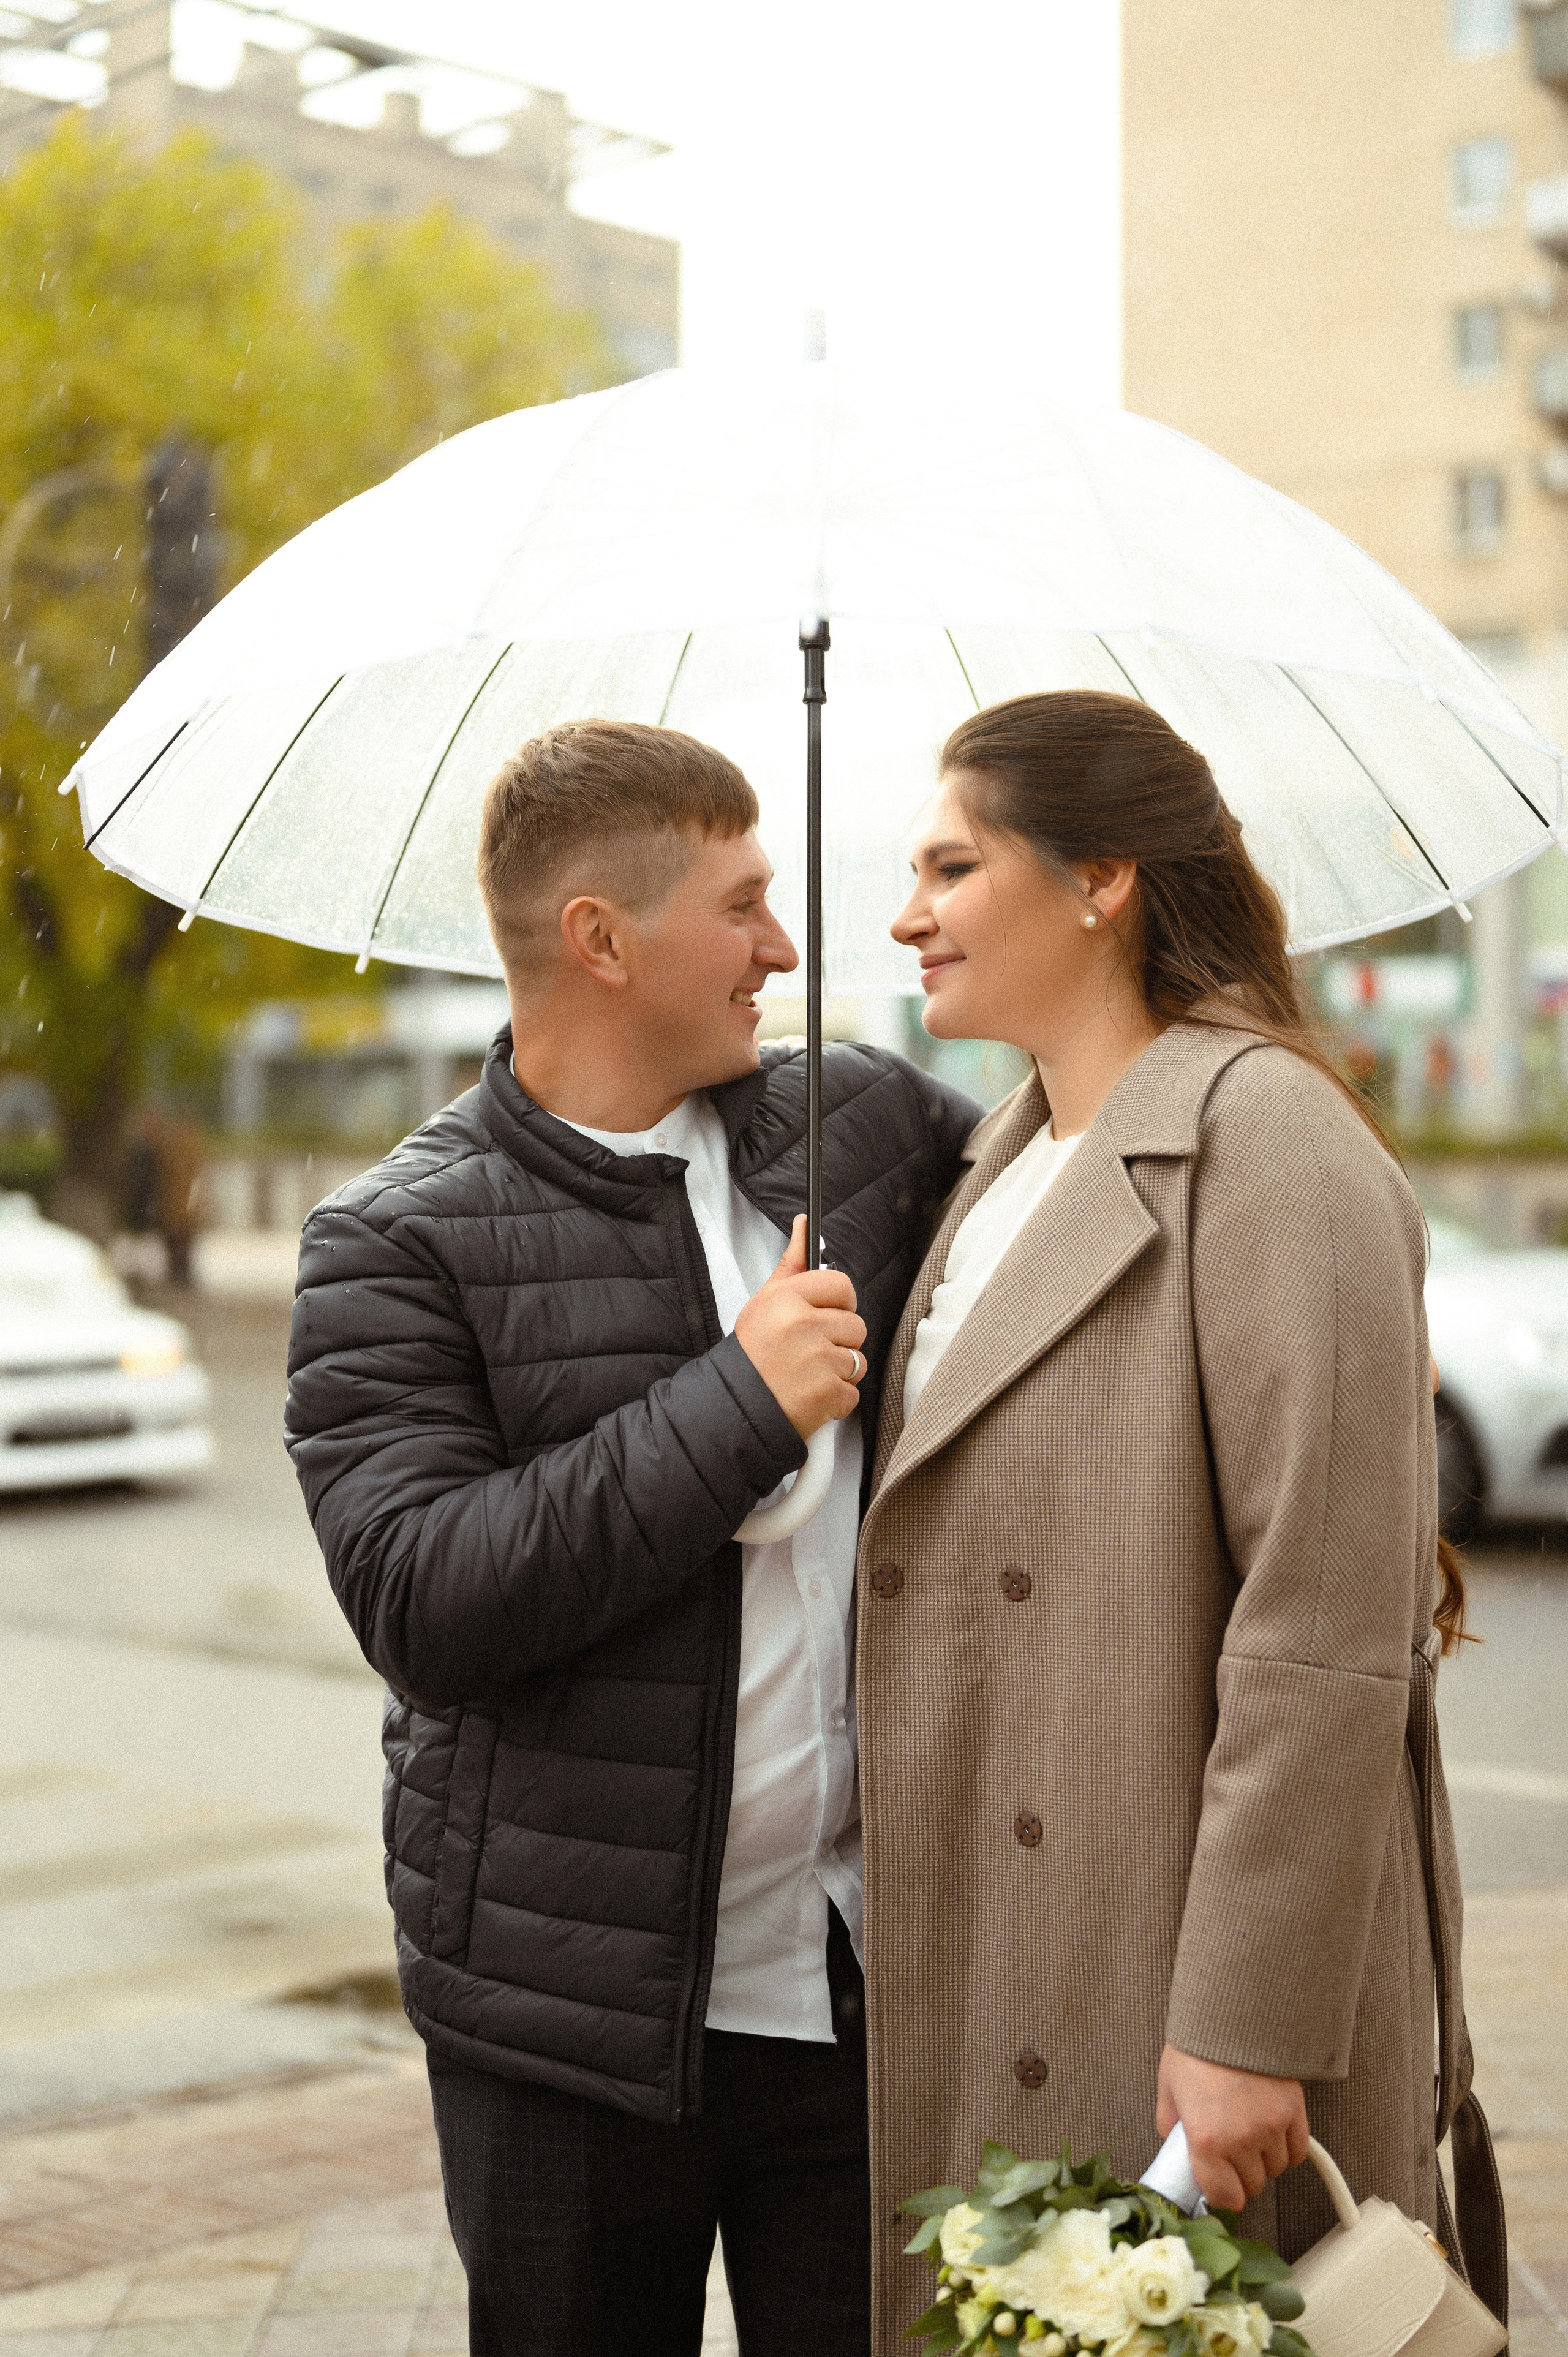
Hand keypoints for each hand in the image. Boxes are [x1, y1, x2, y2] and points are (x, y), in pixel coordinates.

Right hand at [734, 1215, 865, 1438]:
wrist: (734, 1408)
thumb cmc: (752, 1354)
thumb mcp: (764, 1302)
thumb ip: (792, 1265)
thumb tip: (804, 1224)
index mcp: (787, 1298)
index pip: (842, 1285)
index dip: (838, 1304)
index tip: (826, 1315)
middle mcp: (803, 1325)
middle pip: (855, 1324)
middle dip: (838, 1341)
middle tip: (808, 1352)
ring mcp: (818, 1360)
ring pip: (857, 1359)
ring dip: (838, 1372)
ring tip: (807, 1376)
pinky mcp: (828, 1393)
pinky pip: (852, 1391)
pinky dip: (835, 1399)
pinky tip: (809, 1396)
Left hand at [1156, 2043, 1308, 2211]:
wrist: (1228, 2014)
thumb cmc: (1196, 2049)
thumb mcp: (1168, 2090)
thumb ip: (1171, 2127)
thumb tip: (1178, 2150)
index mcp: (1206, 2140)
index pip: (1225, 2198)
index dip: (1222, 2196)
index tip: (1220, 2189)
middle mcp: (1241, 2140)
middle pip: (1252, 2186)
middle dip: (1241, 2175)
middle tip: (1230, 2154)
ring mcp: (1271, 2126)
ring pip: (1275, 2169)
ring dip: (1263, 2160)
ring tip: (1249, 2135)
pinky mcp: (1293, 2111)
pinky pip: (1297, 2151)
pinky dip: (1287, 2149)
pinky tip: (1272, 2134)